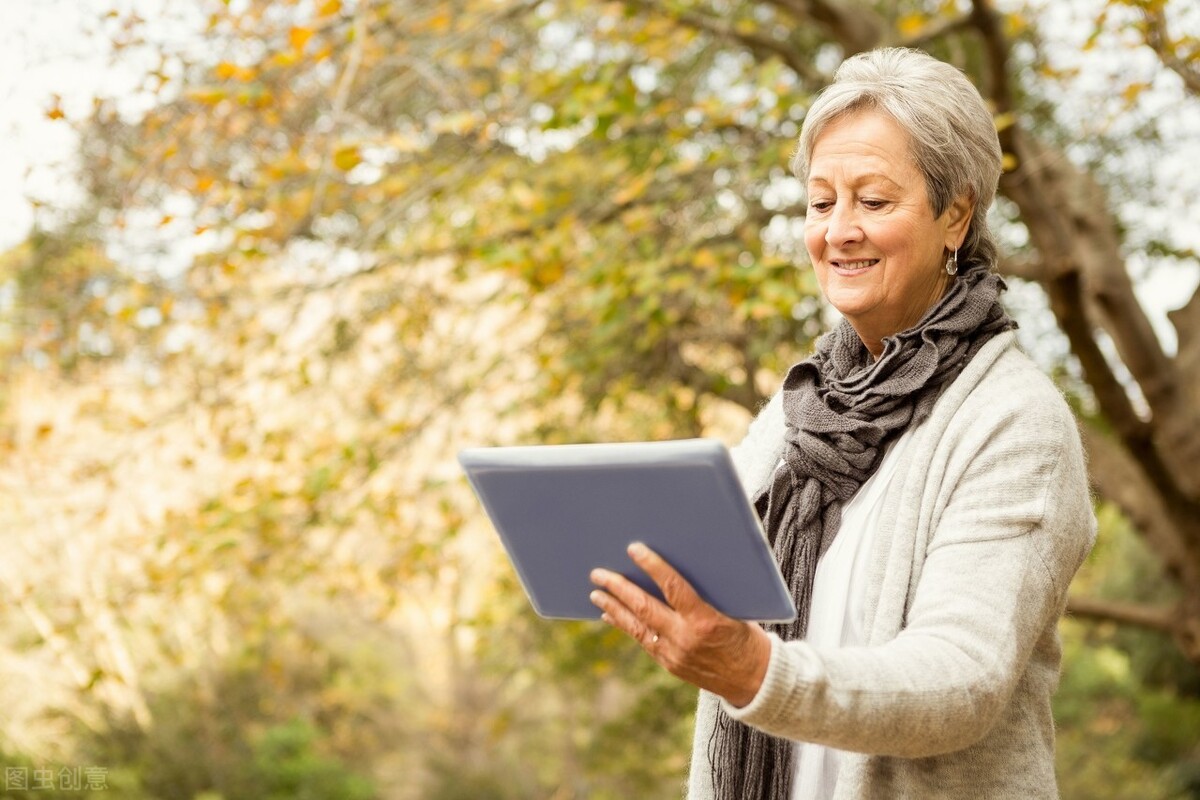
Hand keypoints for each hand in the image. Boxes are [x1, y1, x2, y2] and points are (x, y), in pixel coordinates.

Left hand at [589, 542, 772, 707]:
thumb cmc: (747, 635)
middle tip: (598, 573)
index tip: (633, 548)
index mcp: (706, 620)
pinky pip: (642, 641)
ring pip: (636, 627)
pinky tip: (611, 615)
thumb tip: (673, 568)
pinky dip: (625, 626)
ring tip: (596, 593)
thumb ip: (705, 594)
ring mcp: (674, 654)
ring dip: (614, 607)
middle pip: (644, 608)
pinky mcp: (669, 665)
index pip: (673, 587)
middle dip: (618, 588)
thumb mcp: (734, 609)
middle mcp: (685, 639)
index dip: (652, 566)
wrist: (755, 681)